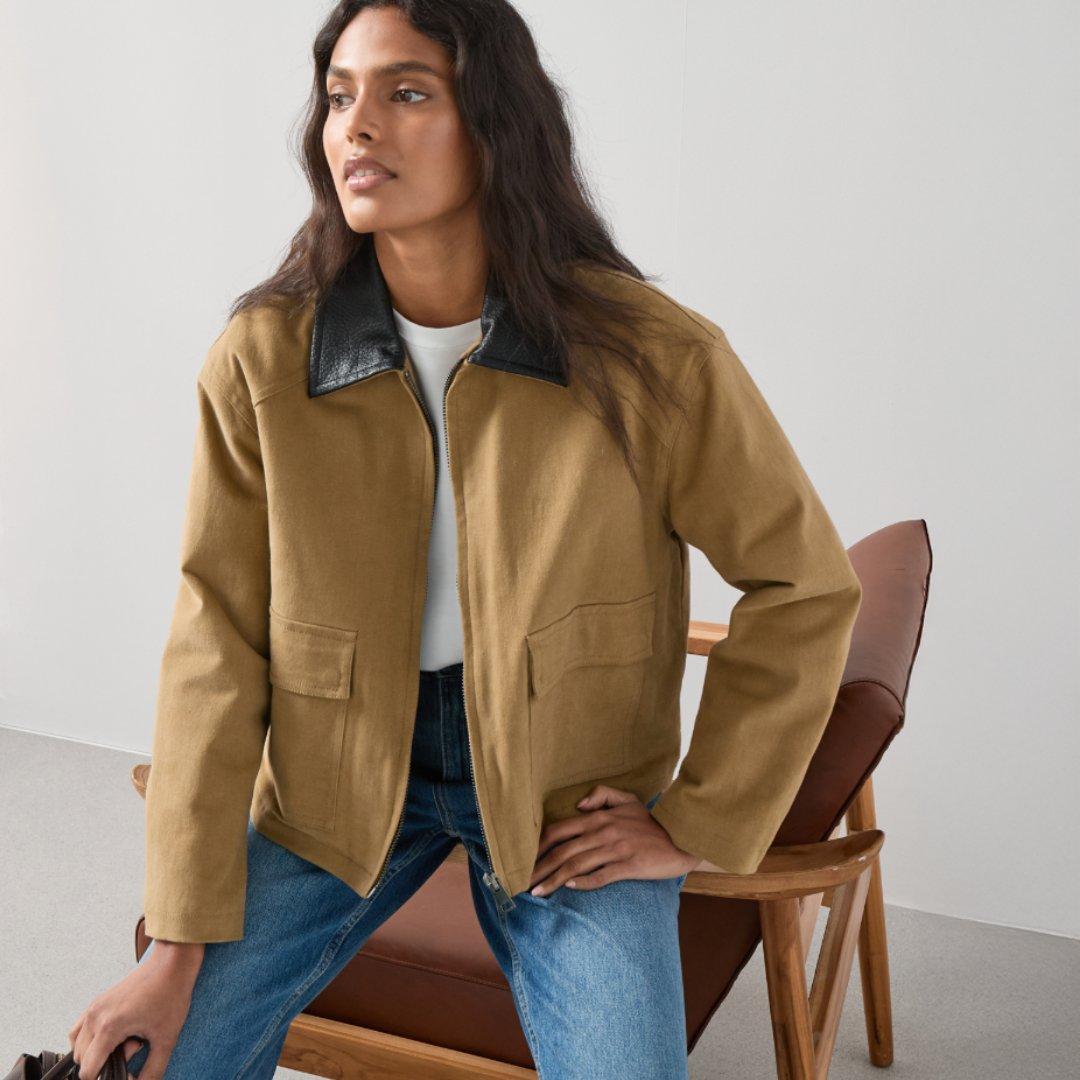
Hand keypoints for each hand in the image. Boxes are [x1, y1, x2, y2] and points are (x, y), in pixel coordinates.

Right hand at [68, 940, 204, 1079]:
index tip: (126, 1070)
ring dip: (96, 1051)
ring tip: (126, 1039)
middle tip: (134, 1046)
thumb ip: (153, 1070)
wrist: (172, 963)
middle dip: (104, 1062)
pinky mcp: (98, 1001)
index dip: (106, 1077)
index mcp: (109, 1027)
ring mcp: (94, 1007)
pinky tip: (114, 1034)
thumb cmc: (170, 994)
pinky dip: (90, 1039)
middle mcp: (95, 1017)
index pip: (88, 1071)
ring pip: (78, 1045)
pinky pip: (80, 1029)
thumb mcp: (166, 1039)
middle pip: (82, 1060)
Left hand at [528, 784, 699, 895]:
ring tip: (537, 892)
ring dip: (554, 880)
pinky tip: (570, 888)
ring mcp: (616, 849)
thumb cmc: (651, 822)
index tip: (524, 860)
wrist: (681, 838)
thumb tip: (577, 806)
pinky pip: (601, 875)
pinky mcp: (629, 866)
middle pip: (563, 851)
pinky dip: (584, 882)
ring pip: (577, 865)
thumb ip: (601, 796)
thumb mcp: (627, 799)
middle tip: (522, 883)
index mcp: (599, 817)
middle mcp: (603, 832)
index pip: (559, 830)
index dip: (538, 846)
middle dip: (539, 868)